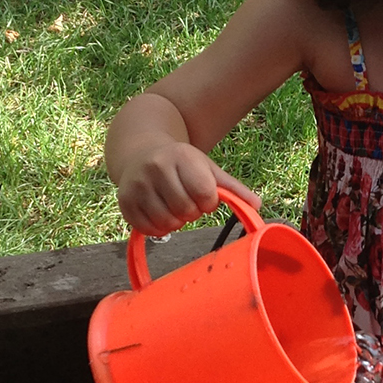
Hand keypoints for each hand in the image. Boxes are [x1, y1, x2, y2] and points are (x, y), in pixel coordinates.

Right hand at [116, 142, 259, 235]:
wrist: (141, 152)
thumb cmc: (182, 165)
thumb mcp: (208, 169)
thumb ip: (233, 188)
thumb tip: (257, 206)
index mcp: (182, 157)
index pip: (205, 194)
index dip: (208, 202)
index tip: (203, 195)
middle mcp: (156, 167)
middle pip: (186, 211)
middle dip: (192, 212)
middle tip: (186, 200)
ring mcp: (137, 184)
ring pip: (167, 223)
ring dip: (176, 222)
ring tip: (173, 206)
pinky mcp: (124, 201)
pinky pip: (149, 230)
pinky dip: (159, 228)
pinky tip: (159, 212)